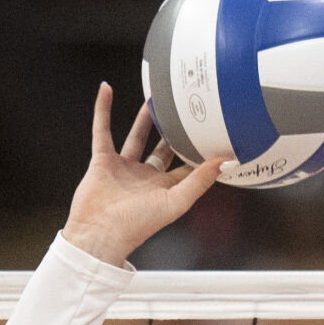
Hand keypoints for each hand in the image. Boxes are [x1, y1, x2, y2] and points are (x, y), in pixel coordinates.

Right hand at [61, 84, 225, 266]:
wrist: (98, 233)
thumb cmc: (136, 226)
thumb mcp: (175, 202)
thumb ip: (200, 181)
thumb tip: (224, 161)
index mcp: (164, 188)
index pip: (187, 166)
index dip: (199, 150)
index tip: (213, 132)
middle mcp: (145, 177)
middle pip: (163, 148)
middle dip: (173, 130)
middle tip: (184, 109)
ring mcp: (123, 167)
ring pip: (136, 136)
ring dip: (144, 118)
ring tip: (154, 99)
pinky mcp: (102, 160)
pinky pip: (102, 130)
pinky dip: (103, 110)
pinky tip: (106, 91)